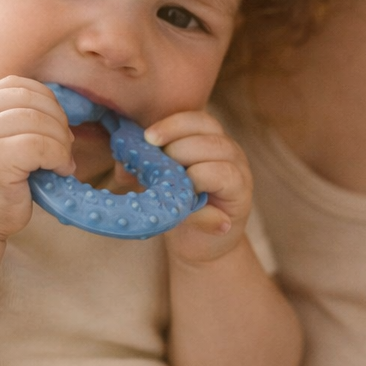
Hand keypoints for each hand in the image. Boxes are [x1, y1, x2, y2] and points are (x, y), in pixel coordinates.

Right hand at [0, 76, 73, 239]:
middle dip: (57, 120)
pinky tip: (59, 170)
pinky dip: (58, 155)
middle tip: (65, 145)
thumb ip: (14, 122)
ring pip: (37, 121)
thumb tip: (60, 113)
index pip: (15, 85)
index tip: (55, 124)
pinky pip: (39, 145)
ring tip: (62, 161)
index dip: (44, 99)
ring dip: (61, 141)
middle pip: (29, 100)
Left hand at [145, 111, 253, 264]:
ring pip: (216, 149)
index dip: (172, 125)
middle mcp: (227, 149)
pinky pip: (224, 175)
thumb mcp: (158, 183)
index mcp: (207, 139)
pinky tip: (188, 197)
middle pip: (206, 130)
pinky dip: (200, 182)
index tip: (147, 138)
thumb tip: (123, 160)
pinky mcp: (242, 192)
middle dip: (176, 146)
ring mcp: (238, 168)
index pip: (195, 119)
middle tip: (158, 169)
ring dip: (188, 163)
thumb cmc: (178, 207)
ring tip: (172, 183)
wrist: (199, 246)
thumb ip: (143, 167)